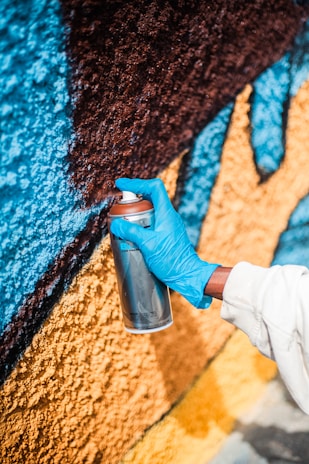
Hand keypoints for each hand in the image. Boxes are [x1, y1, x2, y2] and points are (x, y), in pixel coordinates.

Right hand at [110, 178, 219, 307]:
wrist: (187, 276)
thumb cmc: (171, 260)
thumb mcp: (148, 245)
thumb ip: (132, 232)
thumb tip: (117, 224)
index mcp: (166, 213)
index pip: (154, 187)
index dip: (137, 183)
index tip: (121, 185)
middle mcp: (169, 216)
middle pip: (150, 199)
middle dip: (133, 201)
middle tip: (119, 209)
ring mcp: (169, 226)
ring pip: (150, 212)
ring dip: (136, 215)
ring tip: (123, 225)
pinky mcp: (168, 236)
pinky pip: (152, 224)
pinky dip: (141, 225)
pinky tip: (133, 238)